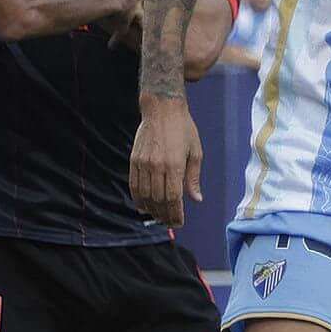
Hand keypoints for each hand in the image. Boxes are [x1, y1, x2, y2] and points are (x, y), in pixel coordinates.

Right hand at [131, 95, 200, 227]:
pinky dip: (138, 198)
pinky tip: (144, 206)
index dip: (176, 213)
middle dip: (165, 215)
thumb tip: (196, 199)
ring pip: (145, 195)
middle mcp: (157, 166)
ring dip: (151, 210)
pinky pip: (134, 185)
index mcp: (175, 165)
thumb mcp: (195, 152)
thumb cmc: (183, 129)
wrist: (162, 108)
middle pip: (158, 200)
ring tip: (158, 217)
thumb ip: (193, 178)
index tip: (179, 222)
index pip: (173, 198)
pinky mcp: (134, 160)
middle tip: (170, 223)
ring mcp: (143, 163)